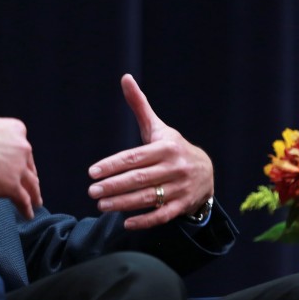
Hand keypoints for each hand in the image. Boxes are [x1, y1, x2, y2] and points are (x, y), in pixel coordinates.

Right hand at [0, 93, 42, 218]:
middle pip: (29, 165)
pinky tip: (27, 213)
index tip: (18, 165)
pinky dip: (27, 208)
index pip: (22, 147)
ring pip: (31, 183)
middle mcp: (22, 147)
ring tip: (36, 202)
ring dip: (34, 193)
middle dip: (29, 176)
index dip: (20, 158)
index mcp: (15, 129)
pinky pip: (24, 199)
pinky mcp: (11, 186)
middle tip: (30, 185)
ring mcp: (18, 168)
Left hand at [87, 74, 213, 229]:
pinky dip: (145, 220)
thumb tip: (125, 77)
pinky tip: (126, 222)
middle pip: (138, 179)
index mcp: (166, 147)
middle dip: (113, 186)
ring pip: (148, 198)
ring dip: (123, 204)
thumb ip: (139, 106)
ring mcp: (179, 188)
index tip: (92, 172)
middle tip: (91, 191)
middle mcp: (174, 168)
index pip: (134, 158)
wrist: (206, 171)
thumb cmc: (172, 147)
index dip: (112, 165)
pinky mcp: (182, 206)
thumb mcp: (158, 128)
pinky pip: (162, 215)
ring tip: (101, 205)